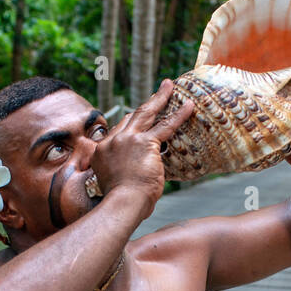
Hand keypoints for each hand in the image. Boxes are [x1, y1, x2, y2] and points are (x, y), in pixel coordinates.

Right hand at [90, 79, 195, 204]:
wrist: (122, 204)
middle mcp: (112, 142)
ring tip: (169, 86)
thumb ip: (120, 176)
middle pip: (130, 117)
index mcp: (101, 152)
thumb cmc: (120, 203)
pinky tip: (188, 106)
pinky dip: (178, 115)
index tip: (138, 120)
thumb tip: (130, 180)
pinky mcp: (145, 143)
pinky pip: (165, 125)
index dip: (130, 125)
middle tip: (157, 92)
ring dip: (159, 98)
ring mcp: (127, 140)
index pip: (117, 132)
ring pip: (145, 113)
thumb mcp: (112, 186)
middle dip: (145, 103)